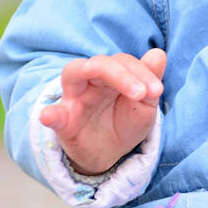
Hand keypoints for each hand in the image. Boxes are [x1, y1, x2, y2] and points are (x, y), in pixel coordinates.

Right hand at [39, 49, 166, 174]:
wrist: (109, 153)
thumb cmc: (125, 122)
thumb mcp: (144, 105)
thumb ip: (150, 80)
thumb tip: (158, 53)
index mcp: (110, 75)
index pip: (122, 61)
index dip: (142, 71)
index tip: (157, 90)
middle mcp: (90, 81)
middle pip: (99, 63)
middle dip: (123, 74)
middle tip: (143, 93)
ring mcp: (73, 99)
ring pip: (74, 73)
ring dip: (93, 73)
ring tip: (124, 93)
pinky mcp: (63, 123)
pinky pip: (54, 115)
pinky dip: (51, 115)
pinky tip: (49, 117)